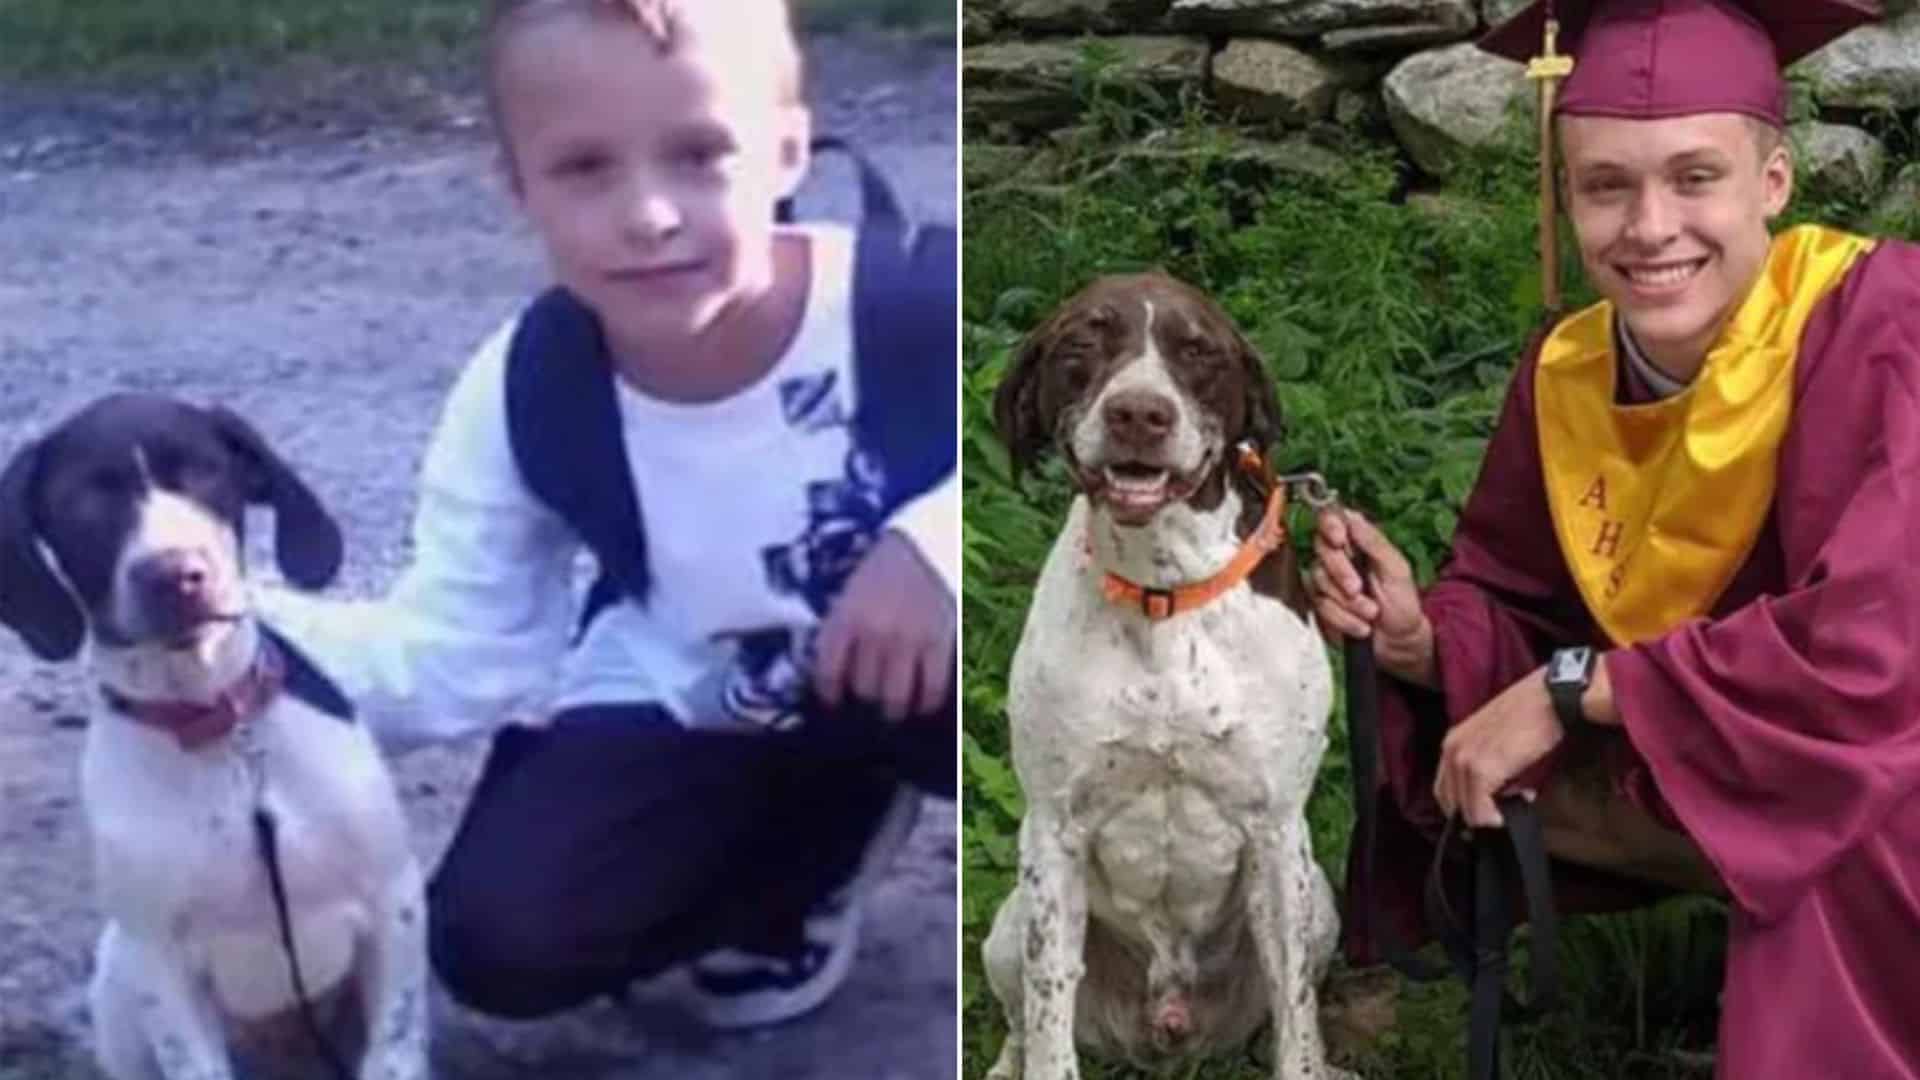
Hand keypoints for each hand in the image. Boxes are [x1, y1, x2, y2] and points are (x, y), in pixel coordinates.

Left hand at [813, 530, 954, 720]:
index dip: (830, 695)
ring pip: (895, 699)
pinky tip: (923, 704)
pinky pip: (931, 690)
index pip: (827, 674)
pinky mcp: (938, 643)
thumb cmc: (881, 574)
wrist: (924, 546)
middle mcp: (872, 633)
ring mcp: (907, 640)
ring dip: (893, 709)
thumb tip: (836, 680)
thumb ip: (840, 635)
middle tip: (872, 700)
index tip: (835, 702)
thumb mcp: (848, 598)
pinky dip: (926, 704)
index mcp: (844, 619)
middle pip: (863, 690)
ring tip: (895, 710)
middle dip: (866, 699)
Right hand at [1310, 508, 1434, 685]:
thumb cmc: (1402, 604)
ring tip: (1370, 612)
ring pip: (1319, 580)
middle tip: (1358, 588)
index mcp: (1359, 542)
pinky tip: (1360, 625)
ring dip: (1347, 602)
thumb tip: (1353, 518)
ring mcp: (1327, 581)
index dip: (1329, 525)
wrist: (1397, 642)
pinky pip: (1320, 606)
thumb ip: (1375, 543)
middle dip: (1341, 572)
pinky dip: (1344, 619)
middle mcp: (1339, 557)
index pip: (1332, 520)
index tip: (1338, 538)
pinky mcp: (1320, 604)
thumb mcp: (1397, 569)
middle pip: (1321, 549)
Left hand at [1435, 666, 1563, 827]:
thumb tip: (1494, 794)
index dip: (1464, 805)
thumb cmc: (1530, 714)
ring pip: (1464, 807)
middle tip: (1501, 814)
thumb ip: (1487, 763)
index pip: (1444, 787)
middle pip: (1450, 800)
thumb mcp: (1497, 738)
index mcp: (1453, 740)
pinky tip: (1519, 803)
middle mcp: (1453, 748)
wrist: (1550, 697)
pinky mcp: (1482, 768)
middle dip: (1475, 813)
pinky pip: (1479, 808)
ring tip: (1515, 805)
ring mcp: (1465, 758)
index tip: (1485, 811)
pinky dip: (1494, 817)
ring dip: (1488, 816)